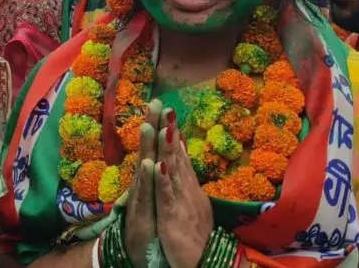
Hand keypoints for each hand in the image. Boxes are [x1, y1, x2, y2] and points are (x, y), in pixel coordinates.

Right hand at [123, 100, 161, 266]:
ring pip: (144, 169)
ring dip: (146, 147)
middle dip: (151, 127)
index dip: (159, 127)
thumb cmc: (149, 227)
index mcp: (151, 181)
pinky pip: (145, 194)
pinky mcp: (142, 214)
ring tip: (148, 124)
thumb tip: (162, 156)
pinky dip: (148, 179)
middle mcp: (144, 185)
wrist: (140, 255)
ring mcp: (141, 199)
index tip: (162, 103)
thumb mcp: (155, 199)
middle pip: (148, 151)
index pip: (156, 149)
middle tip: (154, 102)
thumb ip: (158, 177)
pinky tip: (149, 164)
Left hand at [155, 108, 213, 267]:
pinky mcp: (173, 218)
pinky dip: (162, 180)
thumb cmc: (194, 238)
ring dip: (168, 148)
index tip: (167, 112)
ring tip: (164, 125)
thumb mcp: (191, 207)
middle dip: (170, 131)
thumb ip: (186, 185)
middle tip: (164, 106)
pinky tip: (157, 163)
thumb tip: (183, 163)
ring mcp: (181, 203)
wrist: (201, 264)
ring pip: (173, 171)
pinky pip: (166, 197)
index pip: (180, 156)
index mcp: (189, 189)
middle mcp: (188, 192)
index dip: (174, 134)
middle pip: (177, 157)